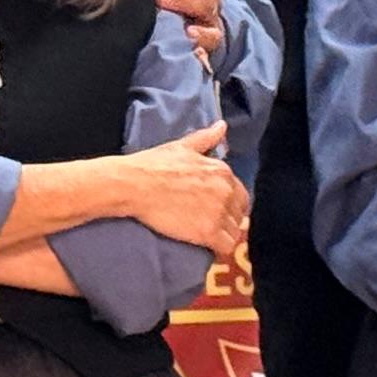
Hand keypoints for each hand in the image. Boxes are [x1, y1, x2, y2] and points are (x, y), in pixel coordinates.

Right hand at [117, 123, 246, 252]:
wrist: (135, 184)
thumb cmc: (154, 164)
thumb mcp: (183, 146)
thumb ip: (206, 138)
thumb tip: (222, 126)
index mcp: (222, 171)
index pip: (240, 195)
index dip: (229, 204)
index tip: (214, 209)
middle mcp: (226, 191)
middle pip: (240, 214)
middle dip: (228, 220)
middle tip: (209, 224)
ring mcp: (219, 213)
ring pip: (235, 232)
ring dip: (224, 235)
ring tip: (207, 237)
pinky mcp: (208, 232)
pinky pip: (227, 246)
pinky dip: (220, 249)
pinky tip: (209, 247)